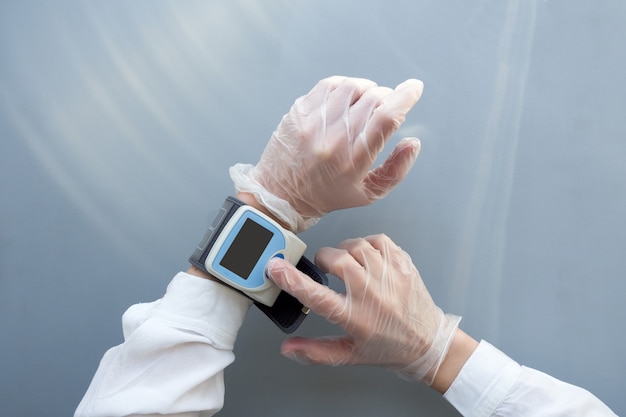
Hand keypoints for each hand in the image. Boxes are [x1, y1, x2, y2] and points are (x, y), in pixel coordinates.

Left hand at [230, 76, 422, 231]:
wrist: (281, 193)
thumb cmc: (326, 195)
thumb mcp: (368, 193)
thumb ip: (396, 169)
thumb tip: (413, 143)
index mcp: (353, 159)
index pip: (386, 117)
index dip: (405, 97)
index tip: (415, 88)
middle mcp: (333, 138)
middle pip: (373, 99)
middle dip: (388, 97)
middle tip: (387, 106)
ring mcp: (314, 122)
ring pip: (352, 87)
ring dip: (368, 88)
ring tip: (368, 101)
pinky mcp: (300, 111)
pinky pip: (329, 84)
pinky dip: (345, 85)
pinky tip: (347, 96)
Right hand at [266, 234, 460, 384]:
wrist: (430, 343)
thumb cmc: (390, 349)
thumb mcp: (350, 355)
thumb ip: (315, 351)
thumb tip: (288, 348)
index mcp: (355, 317)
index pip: (316, 295)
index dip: (292, 279)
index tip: (276, 267)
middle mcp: (372, 294)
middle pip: (336, 260)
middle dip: (323, 259)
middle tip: (325, 268)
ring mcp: (390, 276)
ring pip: (356, 246)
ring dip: (344, 251)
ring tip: (347, 264)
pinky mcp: (403, 263)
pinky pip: (378, 240)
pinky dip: (367, 244)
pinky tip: (366, 258)